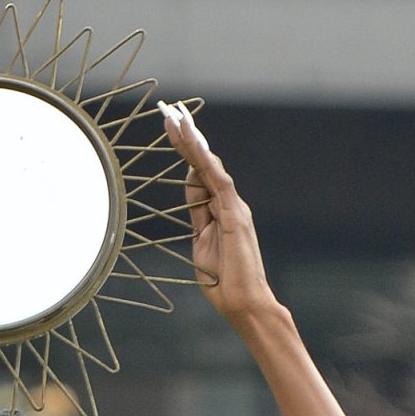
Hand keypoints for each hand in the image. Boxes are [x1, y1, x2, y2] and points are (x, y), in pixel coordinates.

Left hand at [161, 102, 270, 321]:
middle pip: (204, 162)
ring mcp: (234, 207)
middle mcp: (229, 203)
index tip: (170, 129)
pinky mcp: (235, 215)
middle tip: (170, 111)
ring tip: (176, 118)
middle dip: (187, 137)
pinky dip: (203, 160)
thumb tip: (193, 192)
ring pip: (209, 165)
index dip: (185, 151)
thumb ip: (198, 217)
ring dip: (192, 140)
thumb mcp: (202, 244)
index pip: (199, 173)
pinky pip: (217, 180)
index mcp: (220, 210)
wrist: (245, 304)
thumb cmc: (224, 282)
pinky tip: (192, 142)